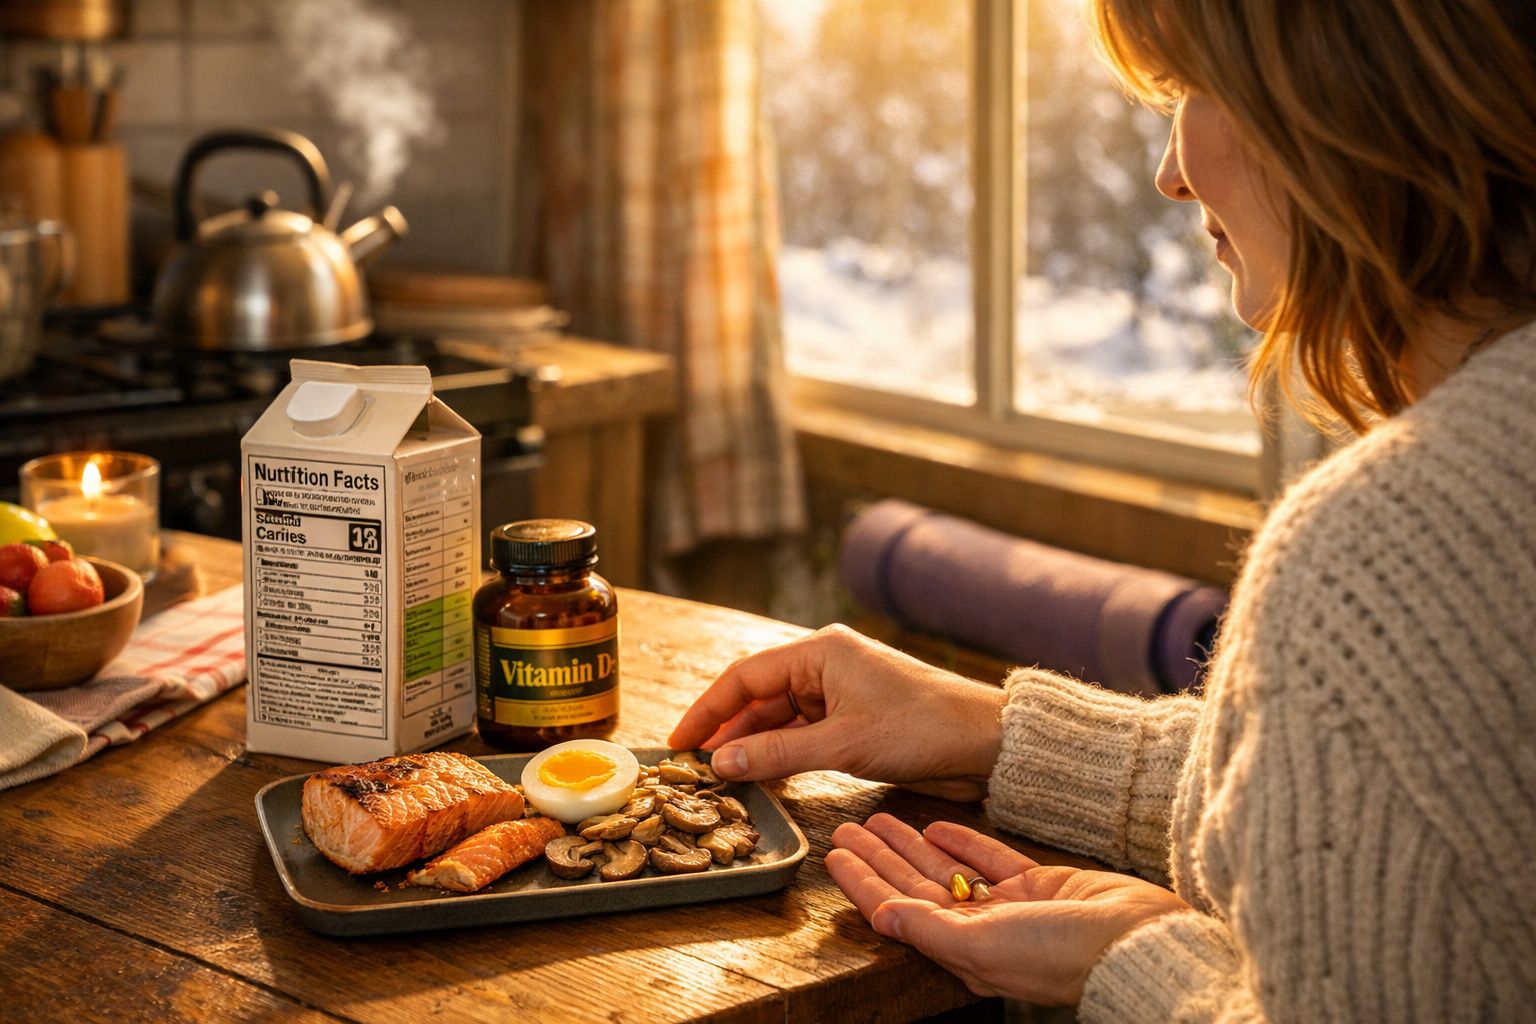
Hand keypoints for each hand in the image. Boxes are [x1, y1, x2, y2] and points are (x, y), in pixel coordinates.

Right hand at [668, 625, 1005, 798]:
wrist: (987, 741)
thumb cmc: (922, 728)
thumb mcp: (842, 745)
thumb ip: (776, 755)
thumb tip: (720, 764)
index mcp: (820, 651)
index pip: (744, 676)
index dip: (707, 710)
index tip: (678, 742)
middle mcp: (826, 664)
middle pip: (757, 696)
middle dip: (725, 731)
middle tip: (693, 767)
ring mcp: (840, 691)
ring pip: (778, 718)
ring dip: (751, 746)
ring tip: (719, 778)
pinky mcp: (854, 718)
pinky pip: (802, 734)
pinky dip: (780, 754)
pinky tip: (759, 777)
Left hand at [827, 814, 1189, 1006]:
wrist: (1138, 940)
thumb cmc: (1063, 954)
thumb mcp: (984, 944)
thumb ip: (928, 928)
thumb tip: (879, 916)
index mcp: (963, 951)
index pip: (897, 910)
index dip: (863, 883)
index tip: (835, 856)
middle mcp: (982, 930)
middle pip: (914, 886)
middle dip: (878, 857)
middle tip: (846, 826)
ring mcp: (1011, 907)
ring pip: (947, 870)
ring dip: (912, 845)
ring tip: (879, 819)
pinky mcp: (1040, 884)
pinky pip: (990, 860)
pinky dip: (962, 842)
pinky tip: (937, 826)